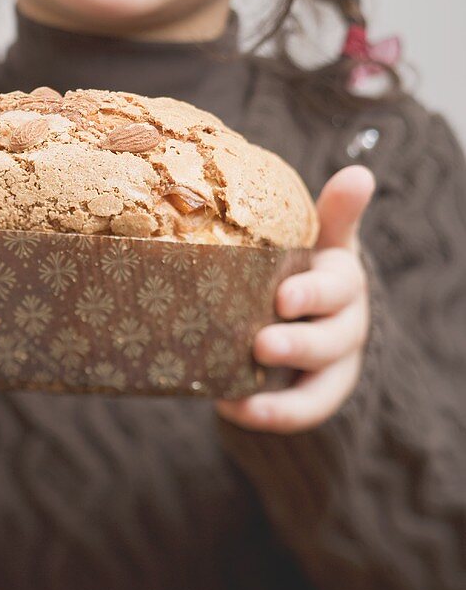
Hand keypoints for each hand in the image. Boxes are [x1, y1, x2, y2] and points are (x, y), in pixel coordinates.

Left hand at [216, 164, 375, 433]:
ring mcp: (333, 365)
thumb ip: (336, 212)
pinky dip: (268, 416)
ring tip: (238, 392)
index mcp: (343, 280)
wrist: (315, 307)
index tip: (283, 296)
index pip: (339, 286)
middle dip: (298, 344)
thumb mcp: (323, 236)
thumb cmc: (309, 262)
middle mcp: (345, 324)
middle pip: (332, 339)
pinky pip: (298, 411)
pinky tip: (229, 409)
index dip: (313, 293)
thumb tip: (360, 173)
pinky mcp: (314, 393)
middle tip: (261, 344)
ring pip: (319, 384)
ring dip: (281, 394)